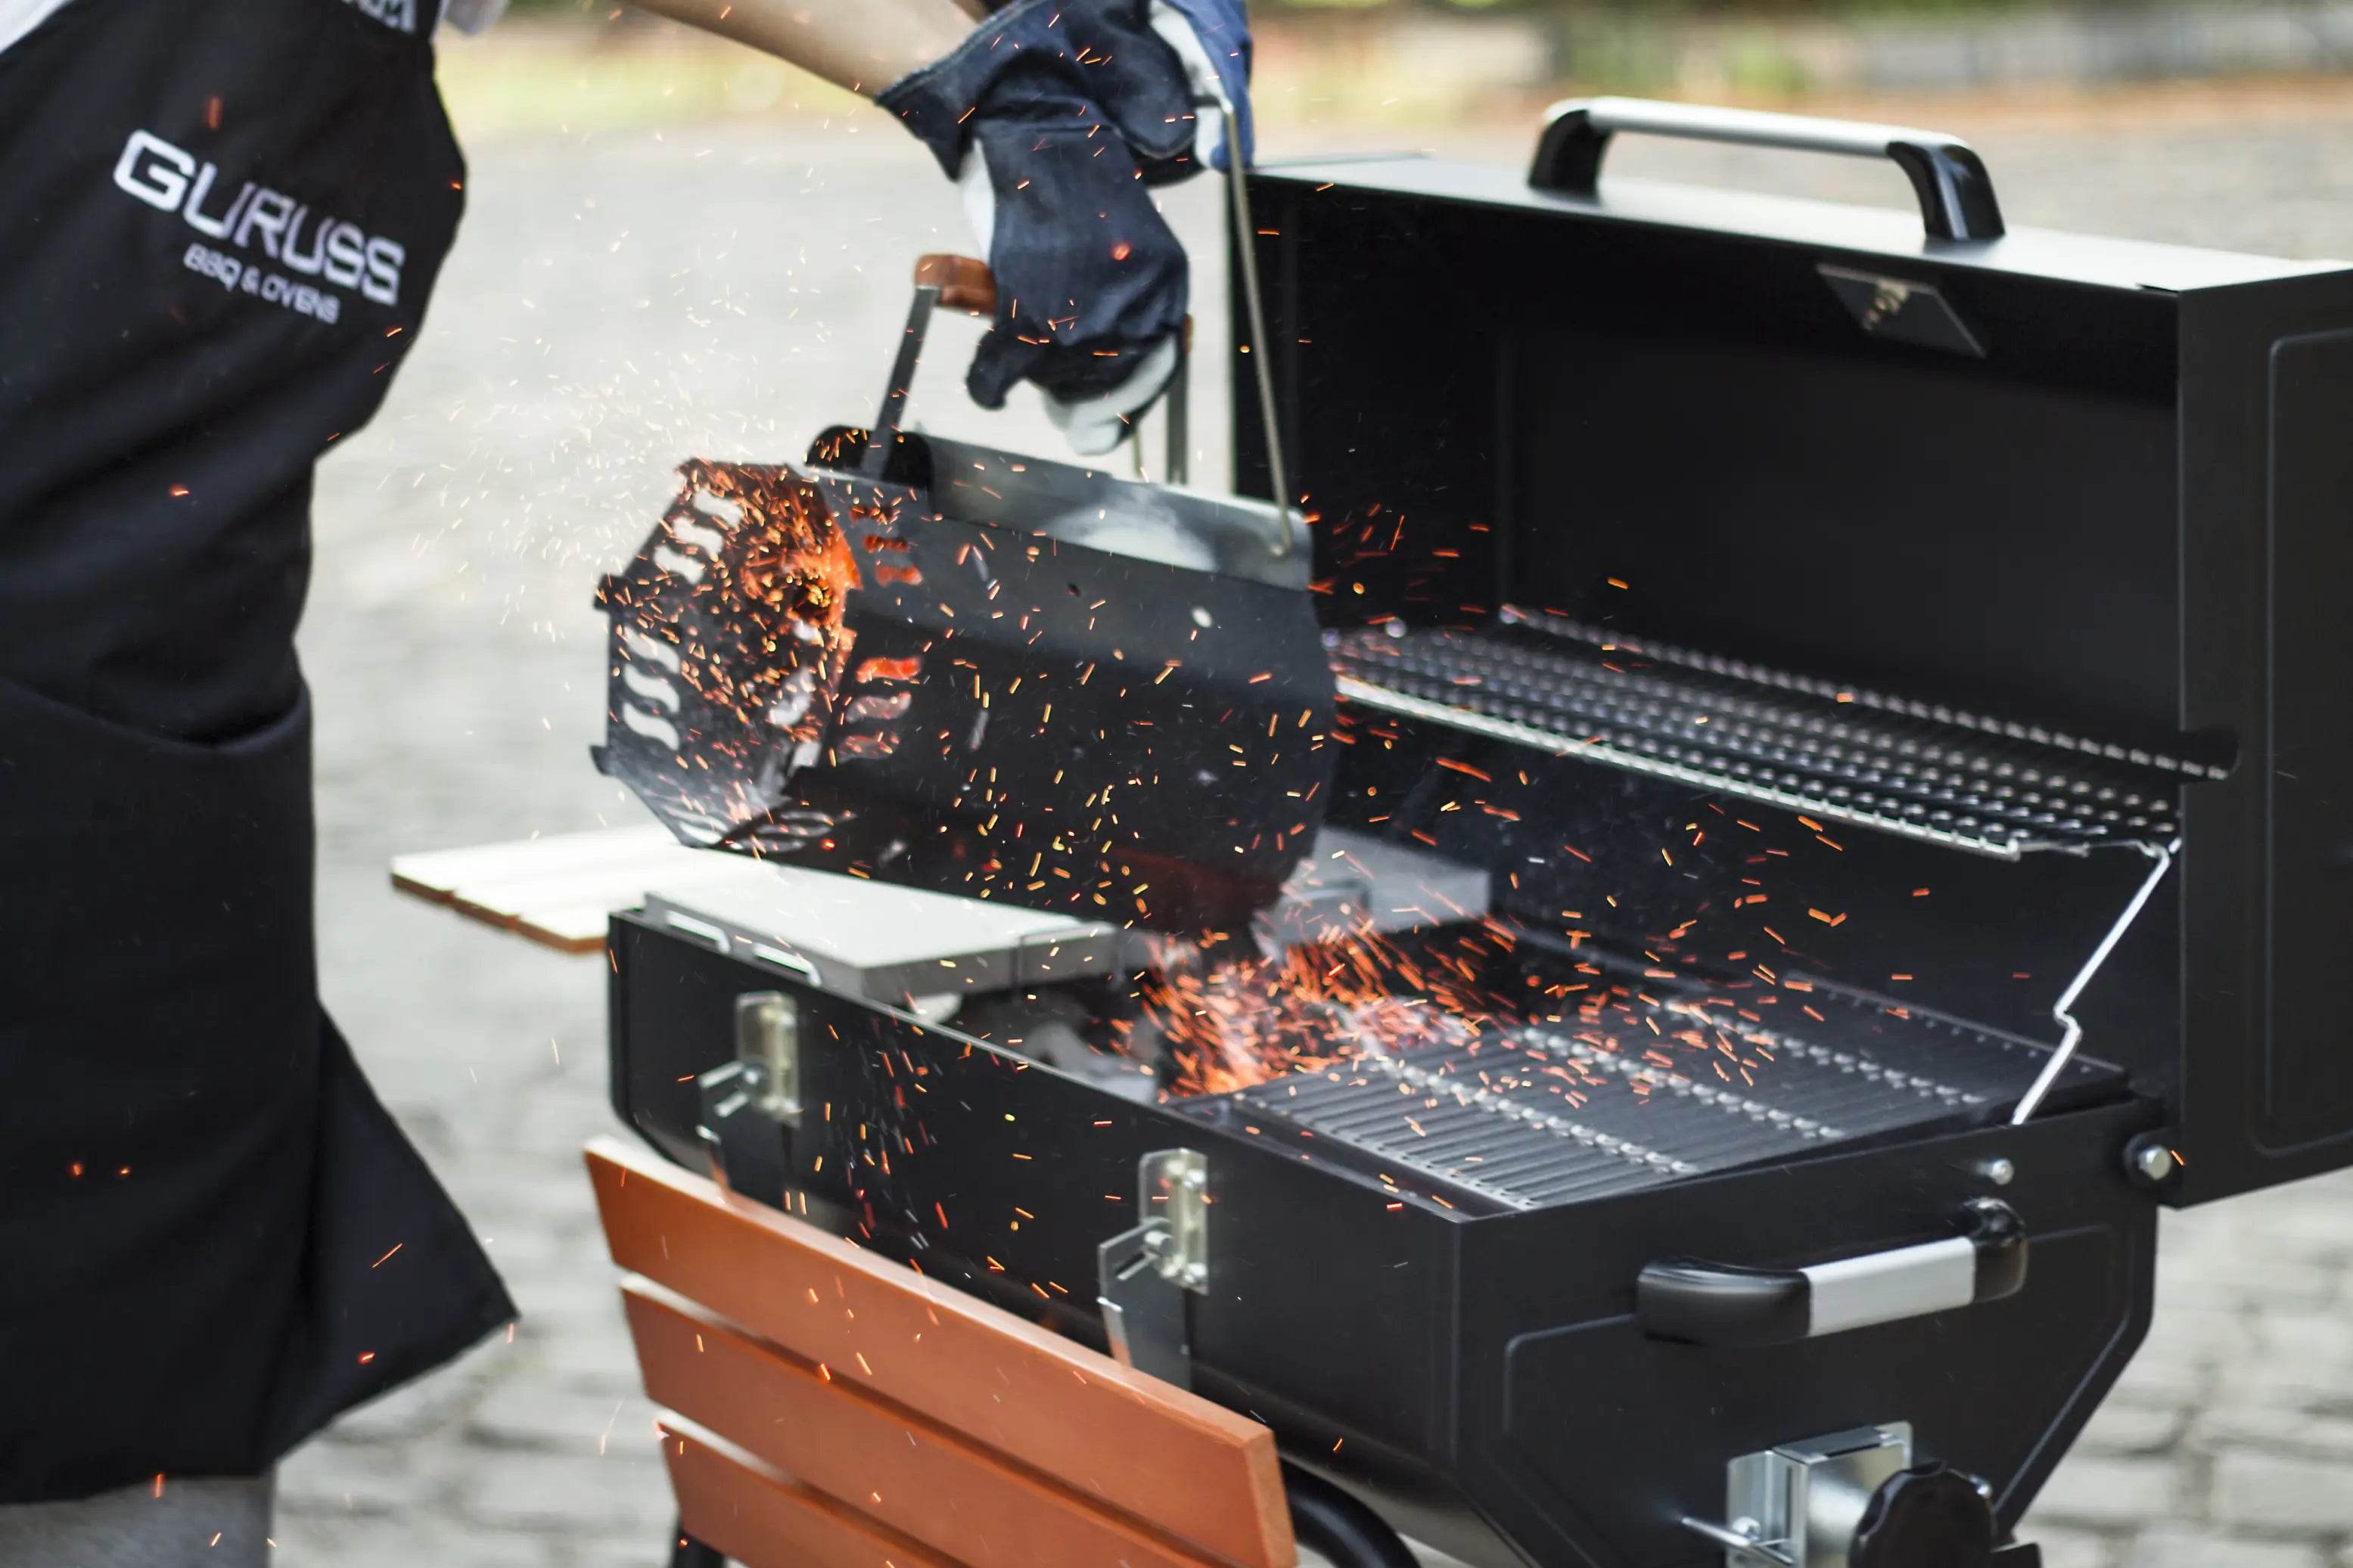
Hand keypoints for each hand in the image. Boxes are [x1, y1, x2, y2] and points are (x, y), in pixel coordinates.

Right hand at [879, 0, 1253, 454]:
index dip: (1123, 398)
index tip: (1101, 424)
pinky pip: (1002, 375)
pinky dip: (989, 385)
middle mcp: (1135, 310)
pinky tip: (989, 390)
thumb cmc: (1074, 191)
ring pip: (1052, 378)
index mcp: (1167, 290)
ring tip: (1020, 332)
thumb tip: (1108, 389)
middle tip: (1048, 370)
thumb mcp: (1125, 251)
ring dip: (1032, 369)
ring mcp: (1085, 320)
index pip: (1156, 369)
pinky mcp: (1030, 320)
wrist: (1037, 133)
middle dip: (1072, 384)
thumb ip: (1129, 311)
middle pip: (1102, 381)